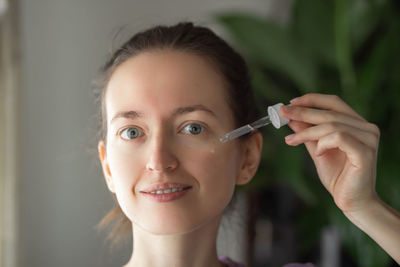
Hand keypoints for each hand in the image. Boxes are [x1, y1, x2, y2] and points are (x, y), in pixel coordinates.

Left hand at [280, 93, 380, 213]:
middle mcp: (366, 128)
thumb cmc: (338, 176)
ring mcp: (368, 139)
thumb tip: (291, 117)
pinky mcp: (365, 152)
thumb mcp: (317, 149)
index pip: (334, 102)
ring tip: (293, 140)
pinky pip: (339, 137)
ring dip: (307, 131)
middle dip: (303, 112)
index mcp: (356, 124)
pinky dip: (323, 142)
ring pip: (332, 125)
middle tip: (283, 114)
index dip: (312, 100)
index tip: (291, 103)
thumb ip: (307, 133)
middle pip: (329, 112)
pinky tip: (318, 152)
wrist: (351, 201)